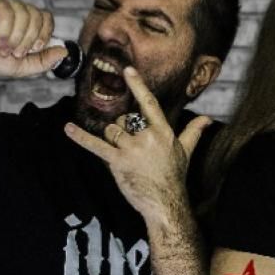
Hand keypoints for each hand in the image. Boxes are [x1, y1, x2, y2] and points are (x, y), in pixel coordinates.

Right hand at [0, 0, 67, 79]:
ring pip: (23, 13)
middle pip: (37, 16)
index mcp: (27, 23)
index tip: (34, 48)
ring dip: (14, 37)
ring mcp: (5, 4)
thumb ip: (44, 61)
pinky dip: (5, 29)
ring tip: (2, 49)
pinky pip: (7, 9)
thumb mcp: (22, 67)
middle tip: (15, 53)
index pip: (46, 18)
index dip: (44, 33)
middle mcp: (18, 11)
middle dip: (27, 39)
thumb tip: (64, 51)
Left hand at [64, 66, 212, 223]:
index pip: (149, 104)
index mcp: (163, 131)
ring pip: (111, 131)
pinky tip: (68, 128)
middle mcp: (147, 137)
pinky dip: (80, 137)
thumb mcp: (186, 152)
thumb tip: (207, 118)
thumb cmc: (174, 177)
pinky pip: (96, 146)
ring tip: (122, 153)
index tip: (128, 71)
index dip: (138, 86)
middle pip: (124, 120)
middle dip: (122, 129)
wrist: (165, 203)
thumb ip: (194, 131)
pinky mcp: (118, 162)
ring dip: (112, 138)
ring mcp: (131, 149)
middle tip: (130, 147)